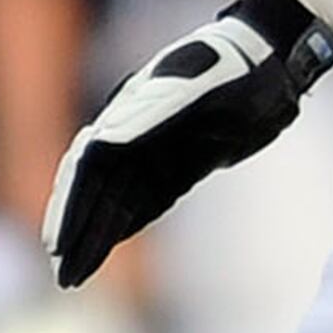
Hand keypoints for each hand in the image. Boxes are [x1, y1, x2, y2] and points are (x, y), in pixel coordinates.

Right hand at [42, 0, 332, 286]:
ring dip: (98, 237)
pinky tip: (111, 246)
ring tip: (78, 275)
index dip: (70, 208)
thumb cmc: (238, 67)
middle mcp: (133, 134)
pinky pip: (147, 201)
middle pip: (94, 191)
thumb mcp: (199, 87)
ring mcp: (157, 150)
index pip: (87, 170)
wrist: (274, 57)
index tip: (58, 244)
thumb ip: (150, 111)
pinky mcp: (183, 163)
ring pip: (118, 202)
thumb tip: (101, 142)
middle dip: (76, 232)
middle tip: (63, 274)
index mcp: (126, 113)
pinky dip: (126, 226)